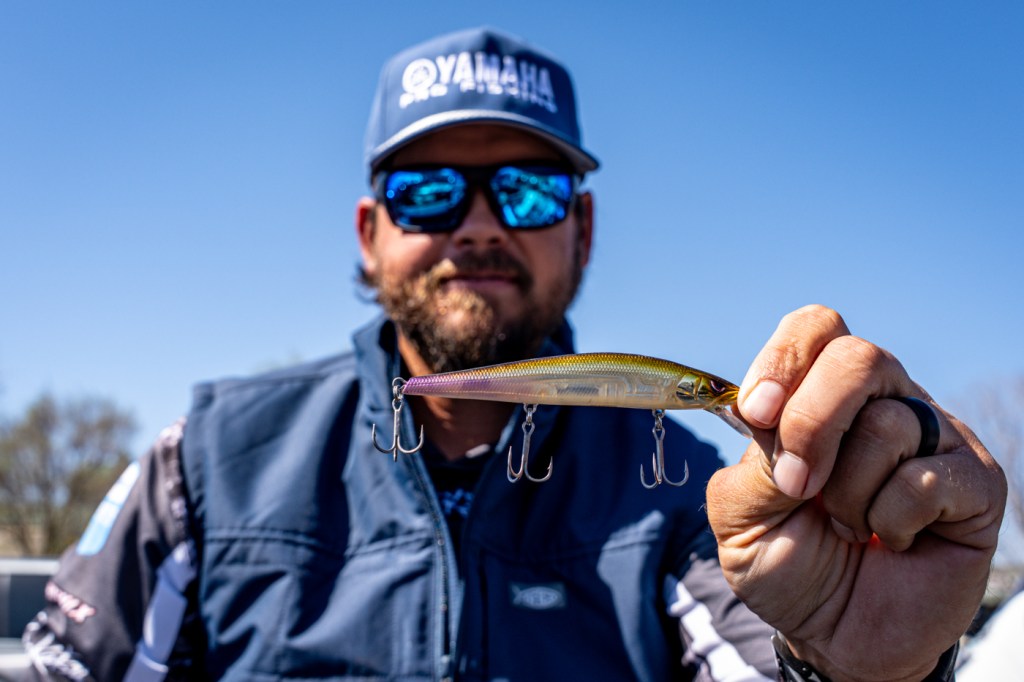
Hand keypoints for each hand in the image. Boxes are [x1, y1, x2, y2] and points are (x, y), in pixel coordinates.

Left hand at [706, 305, 1005, 681]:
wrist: (837, 637)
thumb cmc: (789, 566)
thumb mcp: (742, 519)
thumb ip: (750, 464)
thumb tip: (773, 420)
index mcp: (819, 395)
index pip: (816, 329)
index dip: (785, 360)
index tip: (757, 414)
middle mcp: (881, 402)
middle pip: (857, 358)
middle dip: (812, 423)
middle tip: (798, 486)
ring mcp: (932, 438)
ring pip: (888, 423)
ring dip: (848, 492)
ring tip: (848, 528)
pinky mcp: (974, 482)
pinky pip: (928, 478)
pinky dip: (891, 520)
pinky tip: (892, 541)